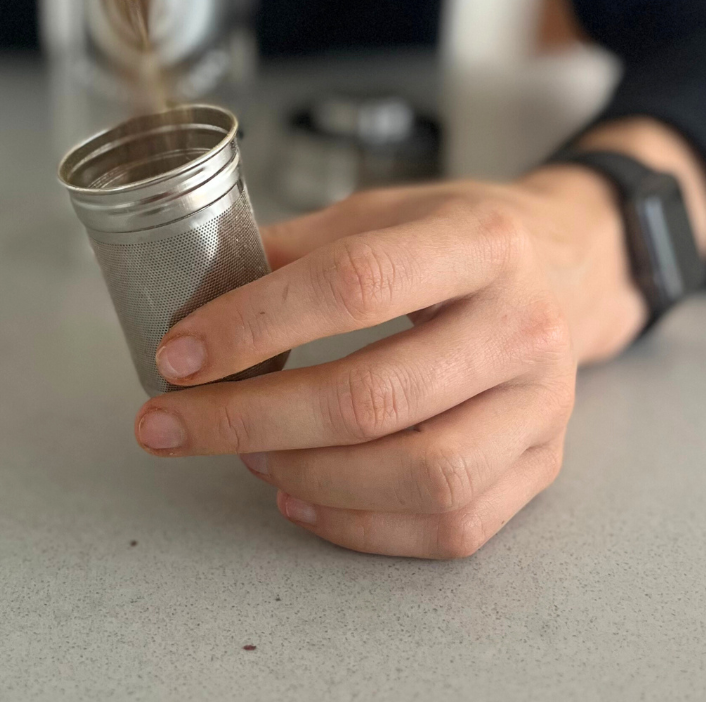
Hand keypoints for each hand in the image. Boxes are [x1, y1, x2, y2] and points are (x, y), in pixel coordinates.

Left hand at [134, 159, 657, 558]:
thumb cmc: (456, 235)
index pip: (354, 285)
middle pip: (374, 397)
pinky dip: (358, 524)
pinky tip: (297, 494)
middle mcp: (524, 328)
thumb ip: (293, 249)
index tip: (179, 354)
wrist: (565, 270)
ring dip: (305, 473)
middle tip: (171, 423)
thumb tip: (196, 298)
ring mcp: (542, 408)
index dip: (254, 325)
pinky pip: (449, 525)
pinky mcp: (542, 467)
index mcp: (480, 242)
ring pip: (418, 475)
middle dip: (249, 419)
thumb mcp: (380, 211)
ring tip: (243, 453)